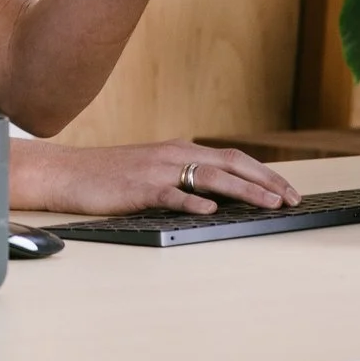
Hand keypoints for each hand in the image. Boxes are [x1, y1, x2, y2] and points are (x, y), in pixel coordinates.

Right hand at [17, 139, 299, 216]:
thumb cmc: (108, 176)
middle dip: (266, 182)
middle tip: (292, 199)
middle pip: (231, 164)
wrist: (66, 173)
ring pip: (210, 177)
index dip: (264, 174)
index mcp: (179, 150)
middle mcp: (173, 154)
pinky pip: (170, 194)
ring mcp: (157, 170)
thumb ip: (182, 178)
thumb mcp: (152, 171)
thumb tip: (218, 197)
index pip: (233, 159)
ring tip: (269, 204)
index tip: (288, 190)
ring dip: (244, 191)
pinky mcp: (139, 188)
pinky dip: (192, 201)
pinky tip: (210, 210)